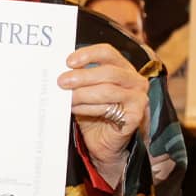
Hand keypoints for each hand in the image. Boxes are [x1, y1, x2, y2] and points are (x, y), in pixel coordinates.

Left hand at [59, 44, 147, 187]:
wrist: (102, 142)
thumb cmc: (94, 113)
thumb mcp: (85, 91)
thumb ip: (78, 79)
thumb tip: (57, 69)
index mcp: (123, 68)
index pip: (108, 52)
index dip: (88, 54)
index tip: (68, 62)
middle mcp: (135, 81)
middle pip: (108, 72)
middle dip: (82, 76)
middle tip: (61, 82)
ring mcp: (138, 98)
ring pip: (107, 90)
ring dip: (82, 94)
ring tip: (66, 99)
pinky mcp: (135, 116)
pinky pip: (109, 109)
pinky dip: (88, 108)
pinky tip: (75, 110)